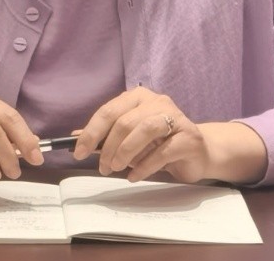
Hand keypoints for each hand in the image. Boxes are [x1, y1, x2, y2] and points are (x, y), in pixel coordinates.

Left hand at [73, 86, 209, 182]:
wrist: (197, 151)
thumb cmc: (159, 143)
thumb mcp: (129, 137)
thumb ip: (105, 135)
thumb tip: (75, 137)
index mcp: (139, 97)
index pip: (109, 111)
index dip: (91, 132)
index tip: (78, 152)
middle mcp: (158, 102)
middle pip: (126, 121)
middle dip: (109, 147)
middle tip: (103, 167)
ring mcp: (176, 118)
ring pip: (146, 129)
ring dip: (126, 152)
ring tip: (116, 168)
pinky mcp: (189, 138)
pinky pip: (163, 152)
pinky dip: (144, 166)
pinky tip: (134, 175)